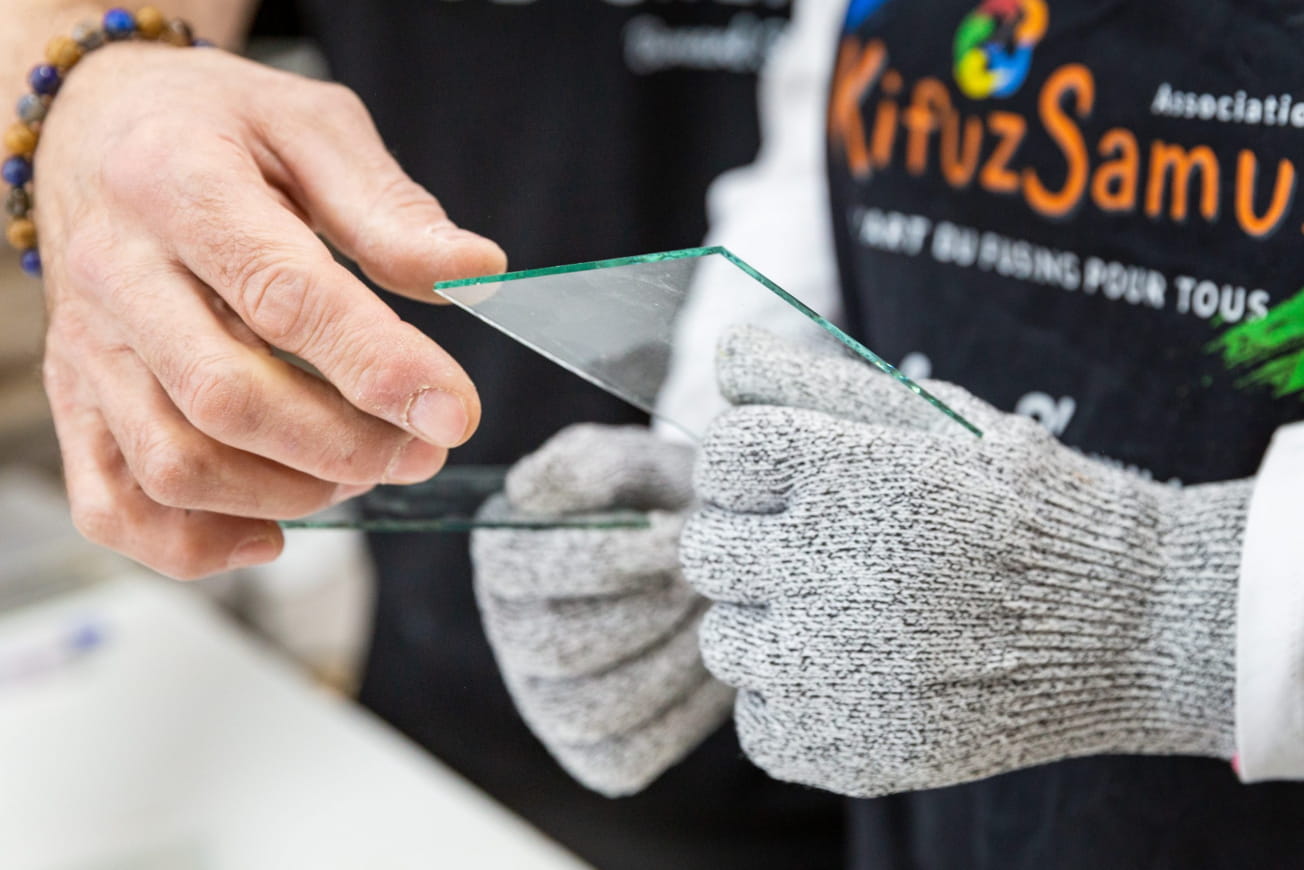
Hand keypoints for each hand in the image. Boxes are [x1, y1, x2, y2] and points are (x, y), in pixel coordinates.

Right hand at [34, 43, 504, 577]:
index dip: (378, 366)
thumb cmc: (218, 126)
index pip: (282, 296)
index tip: (455, 410)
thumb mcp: (313, 128)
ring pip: (173, 464)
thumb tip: (480, 272)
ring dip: (289, 493)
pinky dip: (195, 545)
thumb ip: (391, 210)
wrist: (95, 129)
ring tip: (363, 469)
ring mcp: (87, 347)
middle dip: (346, 446)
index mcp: (180, 185)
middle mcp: (117, 272)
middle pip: (226, 398)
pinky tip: (273, 531)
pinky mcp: (75, 398)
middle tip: (425, 448)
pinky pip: (114, 504)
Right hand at [471, 424, 732, 795]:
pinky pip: (629, 756)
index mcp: (503, 552)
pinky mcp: (593, 752)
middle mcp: (511, 633)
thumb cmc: (665, 503)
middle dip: (651, 611)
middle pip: (563, 647)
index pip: (526, 568)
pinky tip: (715, 663)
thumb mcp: (634, 464)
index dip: (609, 555)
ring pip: (597, 710)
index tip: (679, 535)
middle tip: (708, 581)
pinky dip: (683, 714)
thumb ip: (586, 464)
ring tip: (715, 618)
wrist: (710, 556)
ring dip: (674, 661)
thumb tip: (528, 494)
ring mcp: (547, 701)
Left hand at [681, 327, 1246, 796]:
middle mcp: (839, 571)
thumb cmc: (1022, 504)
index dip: (752, 465)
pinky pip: (758, 722)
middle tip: (825, 549)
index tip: (794, 480)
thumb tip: (725, 349)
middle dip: (752, 541)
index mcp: (856, 475)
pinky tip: (860, 677)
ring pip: (725, 639)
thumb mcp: (936, 416)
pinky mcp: (850, 749)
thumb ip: (818, 382)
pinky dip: (794, 704)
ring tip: (851, 615)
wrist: (1131, 621)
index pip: (723, 455)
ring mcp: (840, 671)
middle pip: (708, 549)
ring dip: (771, 625)